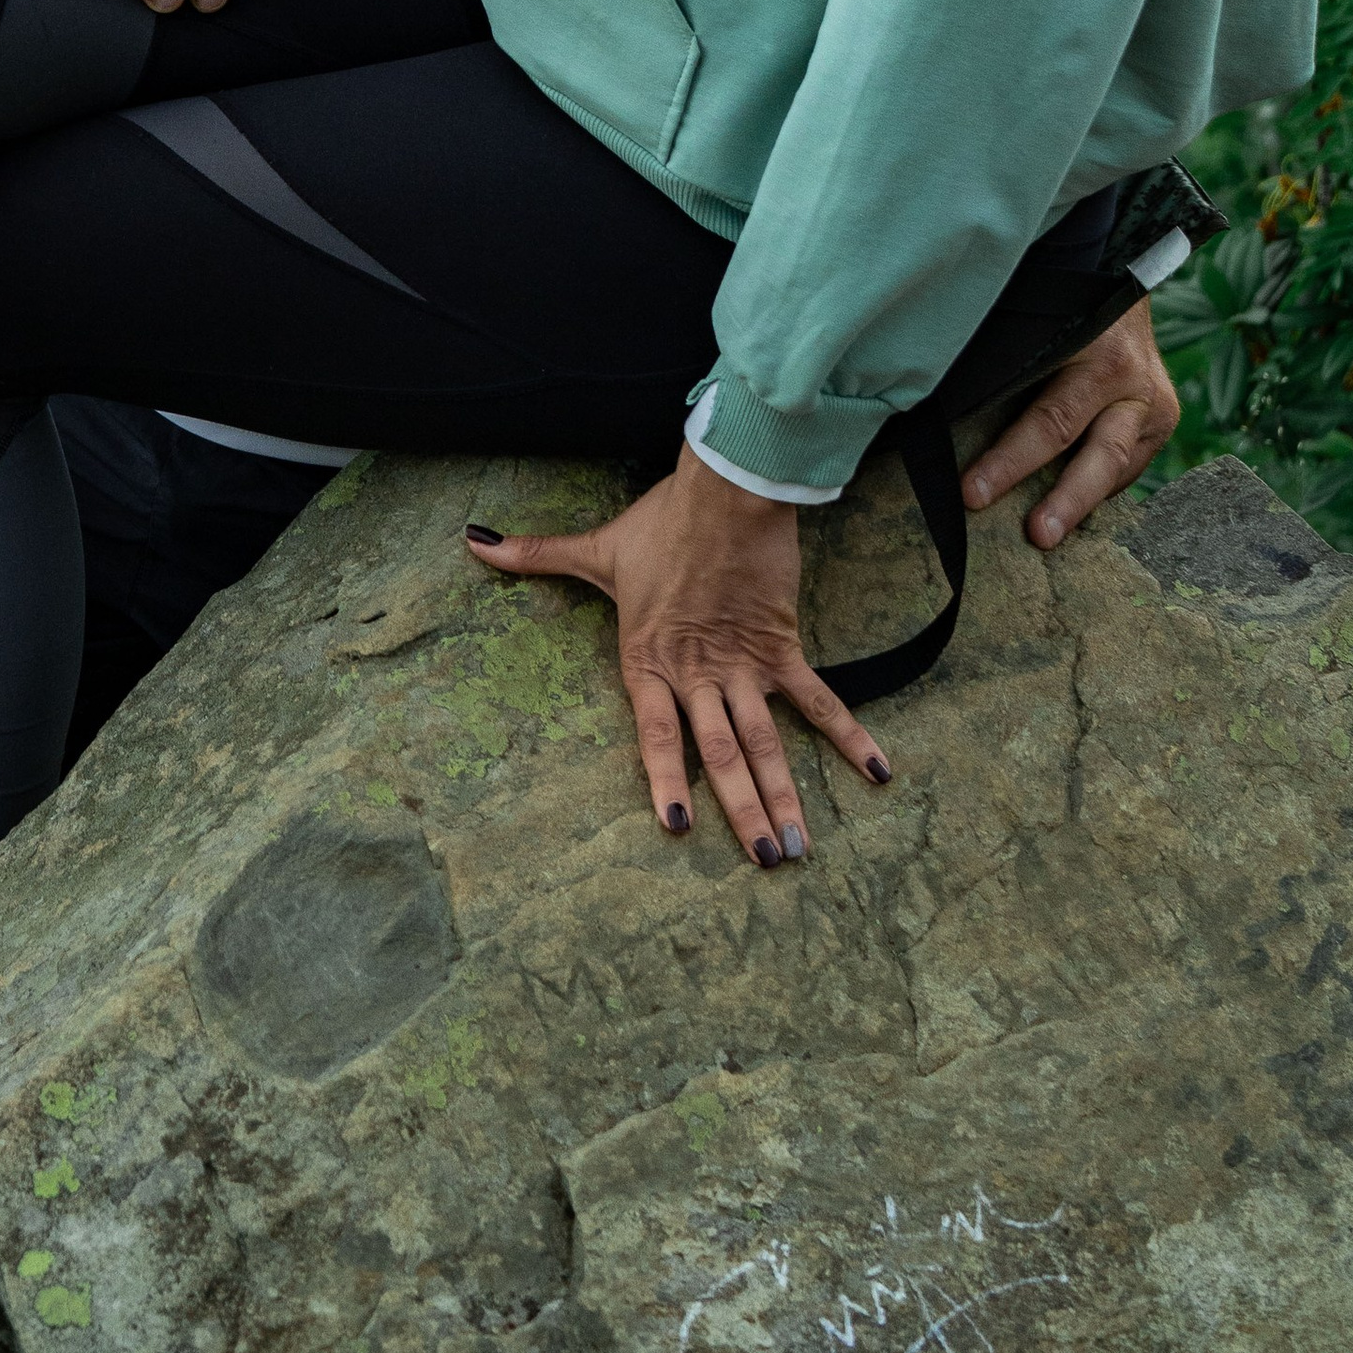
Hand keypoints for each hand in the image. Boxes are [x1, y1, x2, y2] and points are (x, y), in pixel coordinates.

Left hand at [466, 449, 890, 865]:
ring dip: (785, 795)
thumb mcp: (597, 548)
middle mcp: (695, 672)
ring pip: (766, 741)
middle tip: (764, 864)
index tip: (678, 827)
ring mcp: (742, 663)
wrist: (724, 488)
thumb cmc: (661, 522)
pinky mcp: (781, 646)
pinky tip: (877, 772)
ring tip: (799, 847)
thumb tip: (475, 544)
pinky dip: (847, 735)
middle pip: (721, 752)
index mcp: (647, 659)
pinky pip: (818, 699)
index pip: (657, 734)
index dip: (667, 780)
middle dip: (742, 812)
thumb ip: (536, 555)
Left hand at [961, 297, 1178, 548]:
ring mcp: (1155, 405)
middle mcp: (1134, 383)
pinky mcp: (1164, 422)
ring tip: (1048, 539)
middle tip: (1036, 536)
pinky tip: (1066, 513)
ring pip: (1118, 468)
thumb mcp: (1038, 326)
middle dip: (1064, 500)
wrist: (1118, 285)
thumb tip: (947, 426)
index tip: (971, 493)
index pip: (1051, 420)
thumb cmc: (1059, 308)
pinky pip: (1128, 467)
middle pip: (1098, 455)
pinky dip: (1096, 490)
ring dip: (1080, 507)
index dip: (1009, 460)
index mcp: (1098, 353)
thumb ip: (1009, 369)